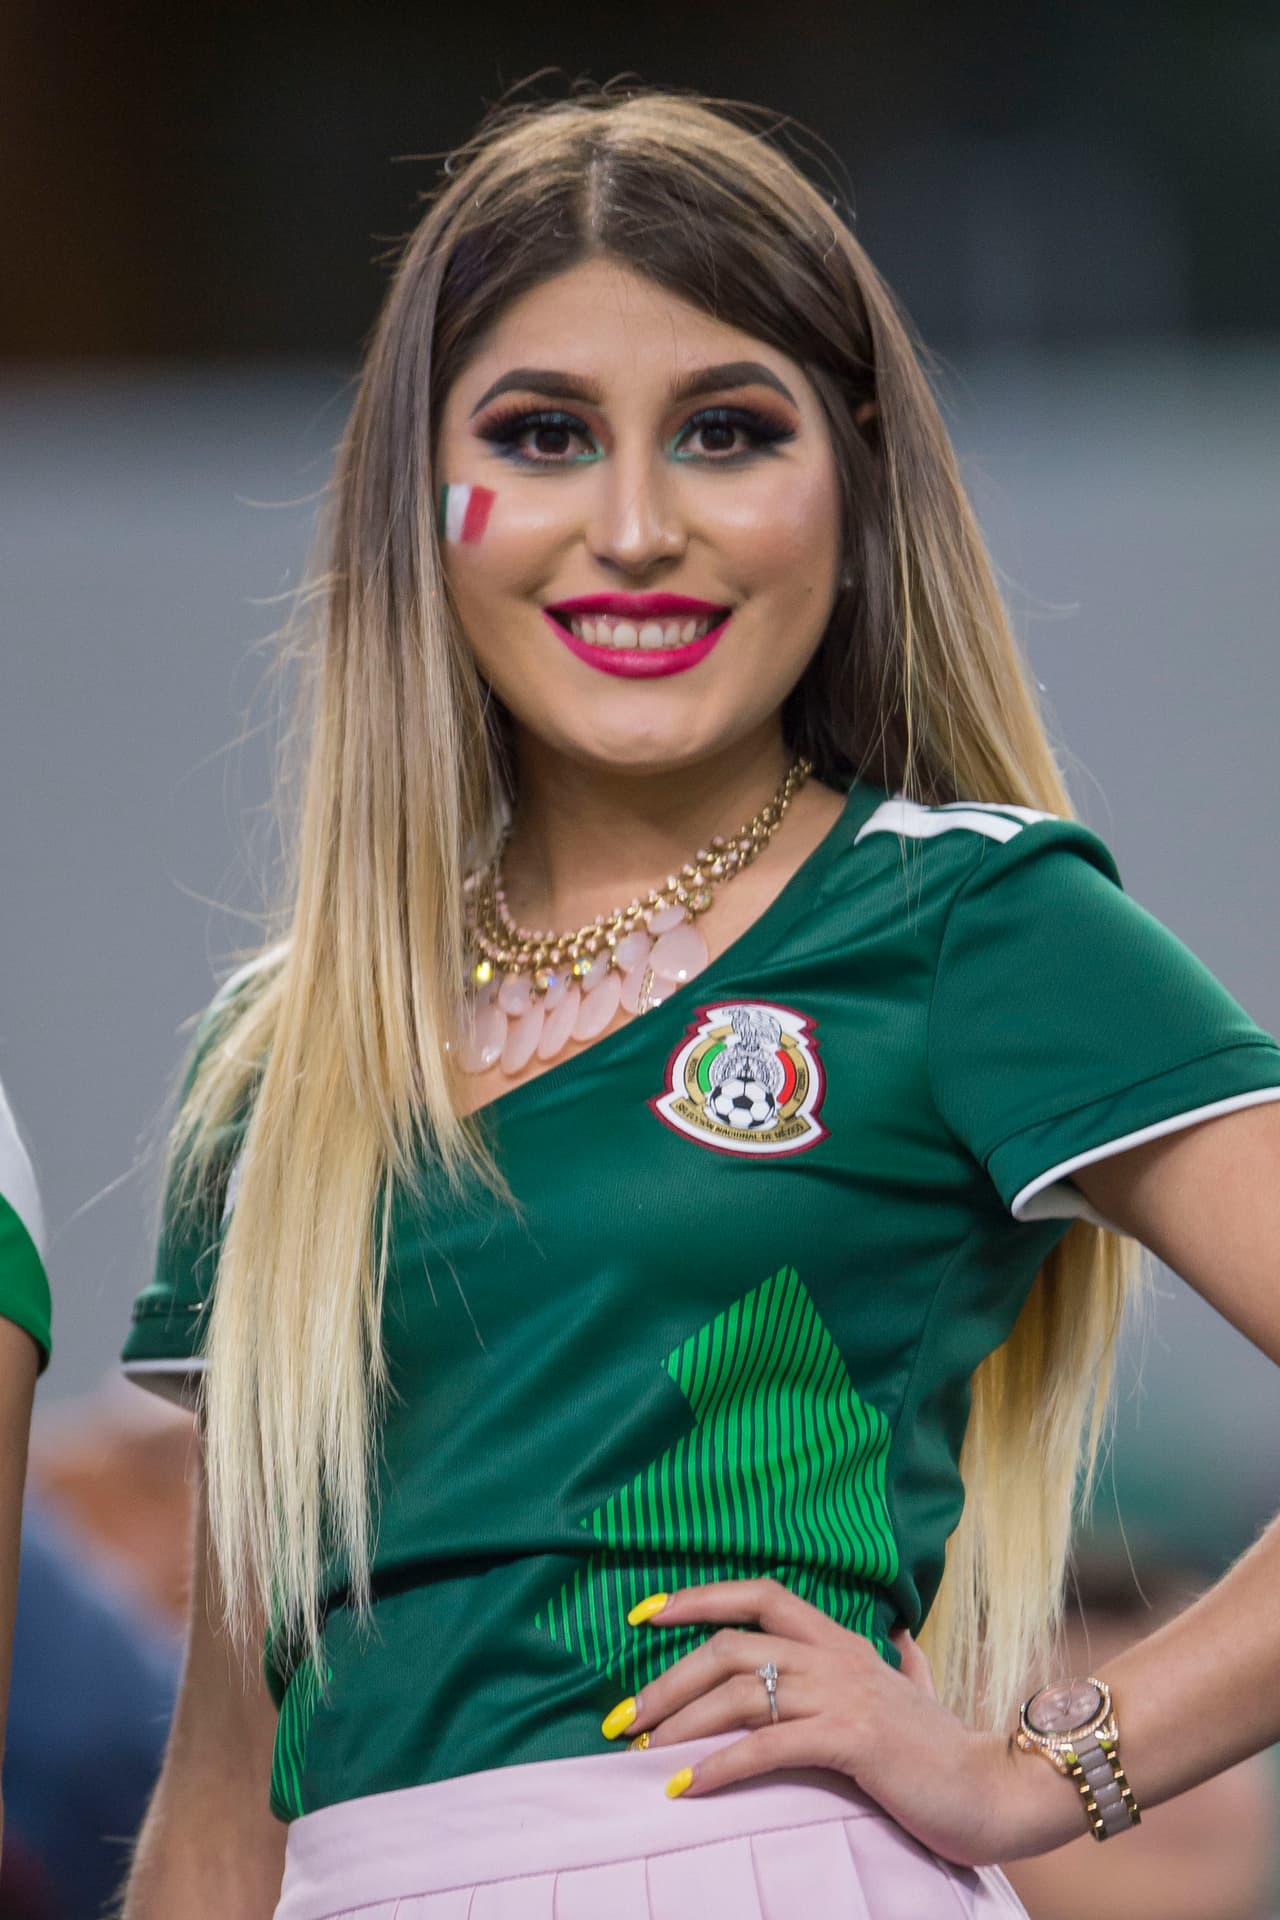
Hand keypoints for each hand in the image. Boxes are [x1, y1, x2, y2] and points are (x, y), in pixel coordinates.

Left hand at [605, 1577, 1073, 1867]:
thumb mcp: (919, 1694)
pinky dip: (720, 1765)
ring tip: (642, 1753)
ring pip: (741, 1692)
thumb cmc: (949, 1751)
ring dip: (680, 1723)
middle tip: (620, 1717)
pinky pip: (770, 1745)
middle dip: (665, 1678)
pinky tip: (687, 1787)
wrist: (999, 1792)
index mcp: (842, 1640)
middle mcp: (836, 1655)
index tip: (641, 1614)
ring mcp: (844, 1694)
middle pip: (730, 1645)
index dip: (698, 1597)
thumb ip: (904, 1665)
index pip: (758, 1592)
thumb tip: (902, 1637)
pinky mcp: (852, 1739)